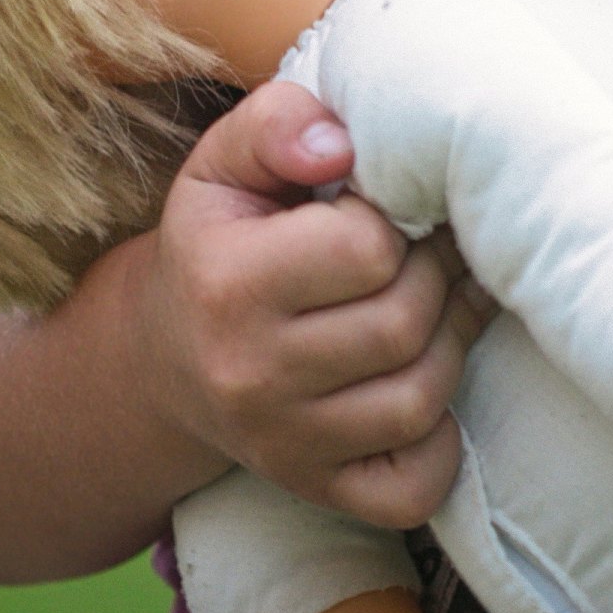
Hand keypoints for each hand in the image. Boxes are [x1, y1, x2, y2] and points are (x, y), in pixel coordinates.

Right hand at [151, 79, 497, 529]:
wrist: (167, 357)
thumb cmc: (218, 242)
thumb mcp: (225, 163)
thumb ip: (279, 123)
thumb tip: (343, 143)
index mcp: (228, 283)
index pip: (368, 248)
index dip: (395, 217)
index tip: (382, 210)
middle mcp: (250, 375)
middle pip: (404, 323)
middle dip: (433, 277)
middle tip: (424, 254)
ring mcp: (284, 444)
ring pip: (420, 399)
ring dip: (445, 346)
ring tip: (428, 308)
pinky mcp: (316, 490)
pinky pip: (414, 488)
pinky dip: (438, 444)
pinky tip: (421, 392)